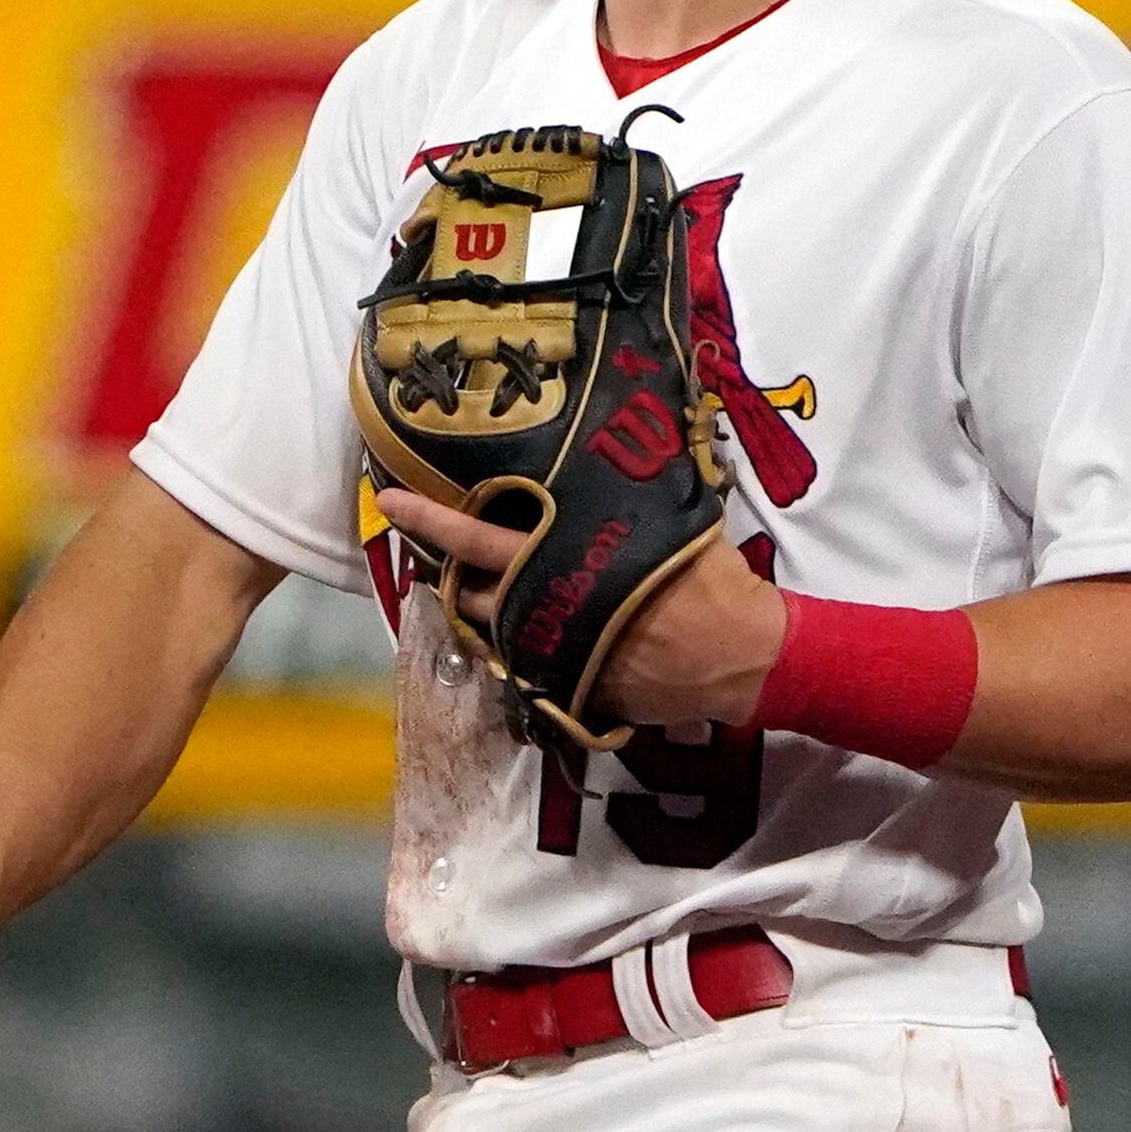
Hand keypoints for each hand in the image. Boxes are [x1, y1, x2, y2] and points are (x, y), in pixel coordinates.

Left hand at [375, 485, 786, 729]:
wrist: (741, 655)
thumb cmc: (709, 581)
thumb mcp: (666, 522)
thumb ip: (624, 498)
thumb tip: (617, 447)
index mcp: (561, 560)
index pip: (476, 536)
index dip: (429, 518)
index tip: (389, 499)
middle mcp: (543, 606)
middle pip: (468, 586)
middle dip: (443, 565)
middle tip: (420, 537)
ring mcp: (550, 651)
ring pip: (491, 626)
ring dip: (482, 604)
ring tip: (478, 579)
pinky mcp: (567, 684)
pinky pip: (528, 658)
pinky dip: (523, 638)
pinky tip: (532, 621)